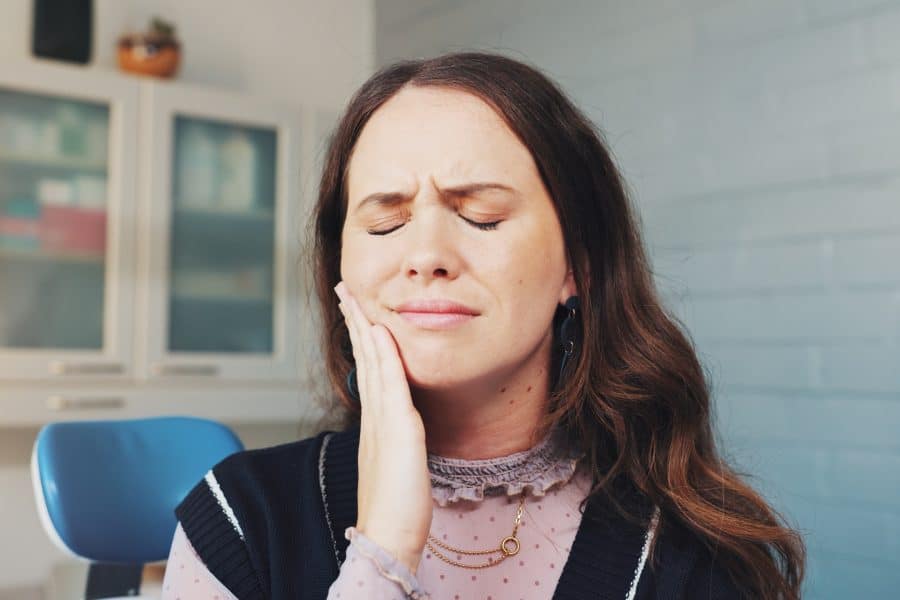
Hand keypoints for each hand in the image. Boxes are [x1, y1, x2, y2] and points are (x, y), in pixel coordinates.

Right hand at [334, 281, 432, 573]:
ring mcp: (384, 419)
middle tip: (344, 291)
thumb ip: (395, 438)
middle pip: (363, 357)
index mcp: (376, 420)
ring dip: (363, 326)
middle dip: (354, 321)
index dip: (361, 338)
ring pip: (372, 361)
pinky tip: (381, 331)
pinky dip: (385, 354)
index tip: (355, 313)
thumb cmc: (396, 506)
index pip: (367, 368)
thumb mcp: (394, 461)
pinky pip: (390, 382)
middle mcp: (375, 414)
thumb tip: (398, 426)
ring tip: (353, 297)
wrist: (388, 534)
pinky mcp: (399, 428)